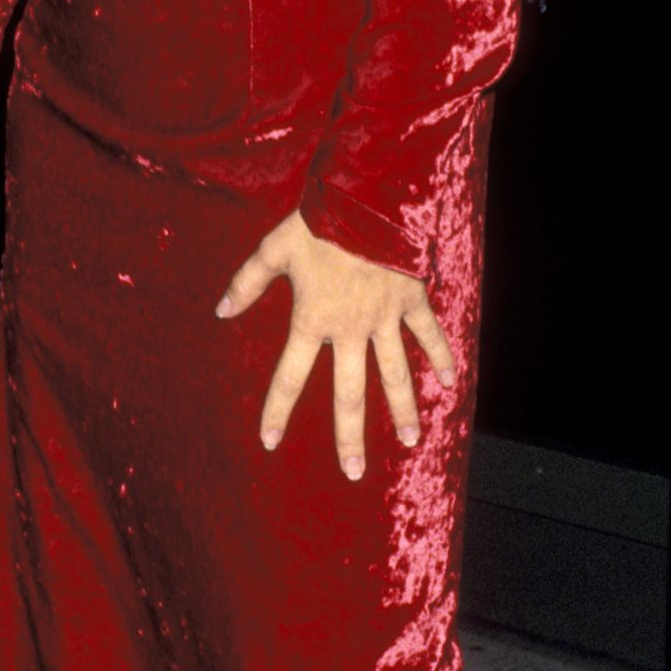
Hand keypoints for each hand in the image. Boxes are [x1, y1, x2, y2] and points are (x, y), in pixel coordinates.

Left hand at [216, 208, 455, 478]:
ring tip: (409, 441)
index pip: (290, 376)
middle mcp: (350, 329)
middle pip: (350, 393)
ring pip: (395, 374)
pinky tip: (449, 385)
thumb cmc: (320, 222)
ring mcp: (384, 318)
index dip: (277, 409)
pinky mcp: (411, 300)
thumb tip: (221, 311)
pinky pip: (428, 334)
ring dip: (402, 411)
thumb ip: (248, 281)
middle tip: (353, 472)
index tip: (268, 441)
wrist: (369, 198)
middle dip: (350, 436)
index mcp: (313, 320)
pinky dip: (441, 357)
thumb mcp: (275, 248)